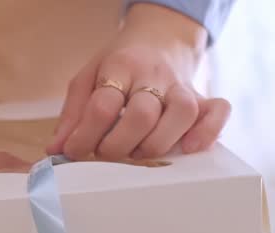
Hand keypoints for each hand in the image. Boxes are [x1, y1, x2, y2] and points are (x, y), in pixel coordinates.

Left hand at [47, 3, 230, 160]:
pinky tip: (188, 148)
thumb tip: (55, 150)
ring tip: (139, 153)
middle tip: (106, 153)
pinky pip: (218, 112)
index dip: (85, 135)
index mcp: (121, 67)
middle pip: (142, 114)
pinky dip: (208, 132)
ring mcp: (182, 86)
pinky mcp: (204, 98)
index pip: (103, 104)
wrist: (160, 37)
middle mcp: (154, 76)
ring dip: (157, 144)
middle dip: (119, 144)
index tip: (74, 152)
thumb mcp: (88, 78)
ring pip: (181, 115)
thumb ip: (73, 114)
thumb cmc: (119, 64)